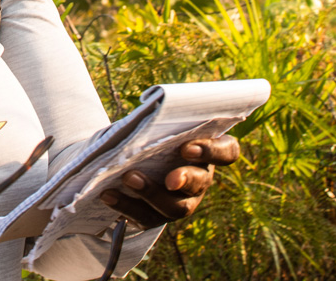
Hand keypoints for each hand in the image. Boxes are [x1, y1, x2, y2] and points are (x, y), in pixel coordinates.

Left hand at [99, 136, 240, 230]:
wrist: (126, 160)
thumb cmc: (149, 135)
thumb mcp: (156, 125)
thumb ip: (157, 123)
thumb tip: (145, 118)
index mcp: (207, 152)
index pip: (227, 152)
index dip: (212, 151)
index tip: (187, 147)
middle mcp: (200, 179)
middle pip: (200, 183)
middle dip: (185, 180)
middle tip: (170, 179)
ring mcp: (182, 201)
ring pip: (175, 207)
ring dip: (151, 193)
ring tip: (129, 178)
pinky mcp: (158, 216)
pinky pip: (146, 217)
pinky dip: (125, 205)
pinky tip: (108, 194)